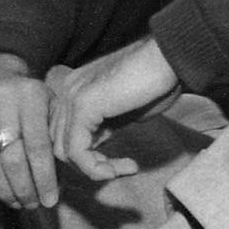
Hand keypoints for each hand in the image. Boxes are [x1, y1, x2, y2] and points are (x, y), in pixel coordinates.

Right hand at [0, 53, 63, 217]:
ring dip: (3, 191)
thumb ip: (56, 135)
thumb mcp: (48, 105)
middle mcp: (1, 98)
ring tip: (16, 203)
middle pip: (13, 158)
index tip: (50, 200)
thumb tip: (63, 180)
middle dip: (24, 188)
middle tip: (32, 204)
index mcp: (30, 94)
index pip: (38, 147)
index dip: (45, 179)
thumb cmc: (26, 99)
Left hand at [47, 38, 178, 179]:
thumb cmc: (155, 82)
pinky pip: (76, 151)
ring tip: (124, 168)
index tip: (119, 165)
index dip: (88, 157)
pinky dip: (95, 168)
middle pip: (59, 145)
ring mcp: (71, 96)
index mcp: (74, 90)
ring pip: (63, 152)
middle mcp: (66, 90)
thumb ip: (102, 127)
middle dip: (90, 165)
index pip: (63, 135)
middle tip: (122, 169)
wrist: (169, 59)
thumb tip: (94, 148)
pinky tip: (120, 168)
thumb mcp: (122, 113)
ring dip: (94, 170)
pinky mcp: (82, 105)